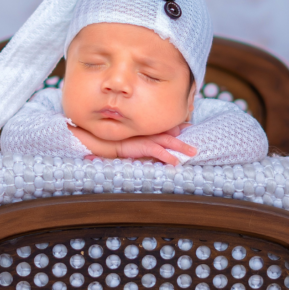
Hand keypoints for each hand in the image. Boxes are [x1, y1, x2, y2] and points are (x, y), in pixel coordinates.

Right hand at [71, 125, 195, 164]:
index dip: (175, 127)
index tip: (187, 127)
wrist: (92, 140)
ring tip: (192, 153)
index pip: (161, 127)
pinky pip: (155, 151)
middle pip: (168, 132)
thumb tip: (142, 146)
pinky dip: (166, 156)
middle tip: (195, 141)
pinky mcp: (137, 146)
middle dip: (183, 136)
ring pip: (166, 140)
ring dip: (180, 147)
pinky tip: (175, 162)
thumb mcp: (122, 142)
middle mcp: (143, 132)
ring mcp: (141, 138)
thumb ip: (132, 142)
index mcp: (141, 130)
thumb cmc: (105, 141)